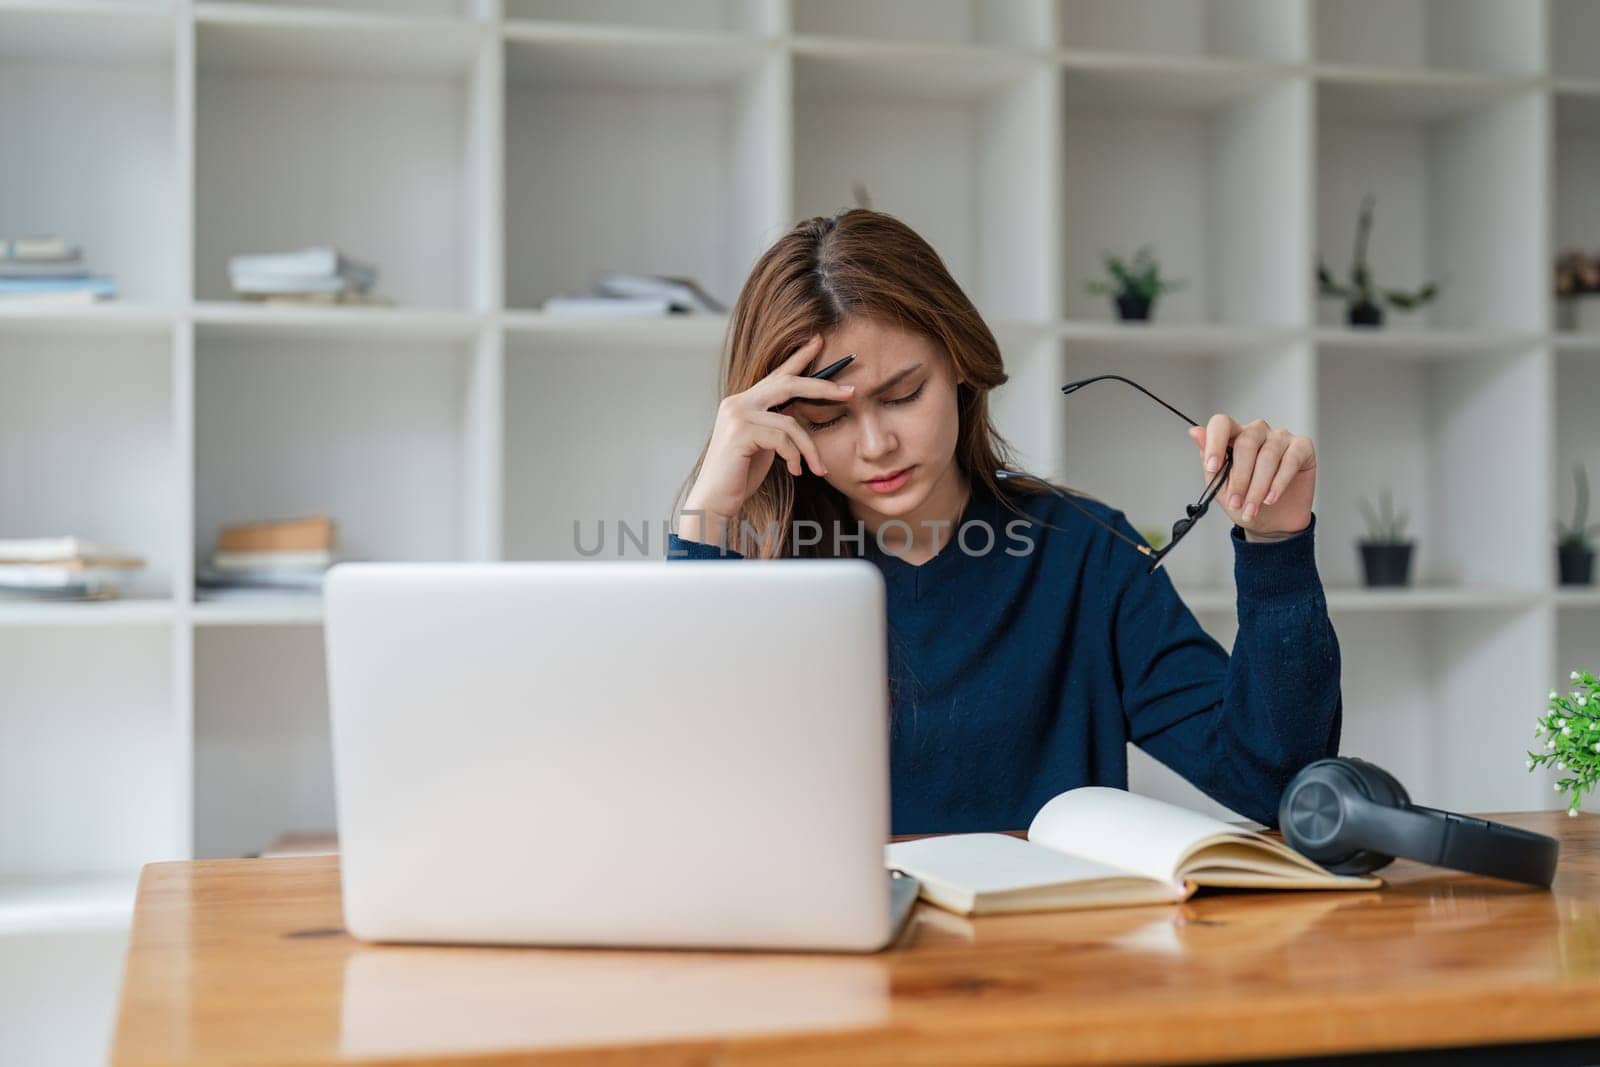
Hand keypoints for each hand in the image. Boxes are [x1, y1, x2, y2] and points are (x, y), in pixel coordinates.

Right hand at [681, 333, 854, 532]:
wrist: (714, 502)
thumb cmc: (739, 477)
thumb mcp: (763, 445)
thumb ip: (775, 425)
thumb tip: (797, 414)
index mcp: (743, 402)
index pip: (776, 375)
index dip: (798, 358)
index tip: (818, 341)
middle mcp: (737, 402)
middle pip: (787, 384)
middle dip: (821, 386)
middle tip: (849, 391)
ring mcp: (736, 416)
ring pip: (790, 422)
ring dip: (810, 448)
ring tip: (819, 468)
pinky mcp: (740, 433)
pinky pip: (782, 439)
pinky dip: (795, 457)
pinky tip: (796, 472)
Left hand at [1186, 416, 1315, 539]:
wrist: (1271, 522)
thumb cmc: (1245, 501)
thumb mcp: (1220, 486)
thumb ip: (1210, 460)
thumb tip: (1195, 432)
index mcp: (1234, 436)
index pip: (1222, 424)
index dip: (1215, 442)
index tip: (1212, 467)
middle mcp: (1257, 432)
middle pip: (1246, 443)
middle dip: (1240, 478)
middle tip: (1236, 501)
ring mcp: (1280, 438)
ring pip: (1268, 455)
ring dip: (1258, 487)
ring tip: (1253, 507)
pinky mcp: (1302, 448)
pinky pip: (1290, 460)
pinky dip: (1279, 483)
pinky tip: (1270, 498)